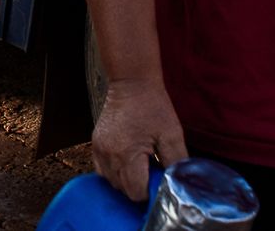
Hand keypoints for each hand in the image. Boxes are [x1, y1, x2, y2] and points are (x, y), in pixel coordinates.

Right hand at [91, 78, 187, 201]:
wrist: (131, 82)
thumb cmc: (153, 106)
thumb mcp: (172, 134)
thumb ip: (177, 162)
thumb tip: (179, 183)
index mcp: (128, 154)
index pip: (137, 192)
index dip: (151, 191)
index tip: (160, 179)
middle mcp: (109, 155)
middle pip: (123, 190)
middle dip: (140, 186)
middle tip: (153, 170)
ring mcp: (99, 150)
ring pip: (112, 182)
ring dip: (127, 180)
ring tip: (141, 165)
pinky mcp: (95, 144)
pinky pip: (102, 171)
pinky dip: (114, 173)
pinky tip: (127, 163)